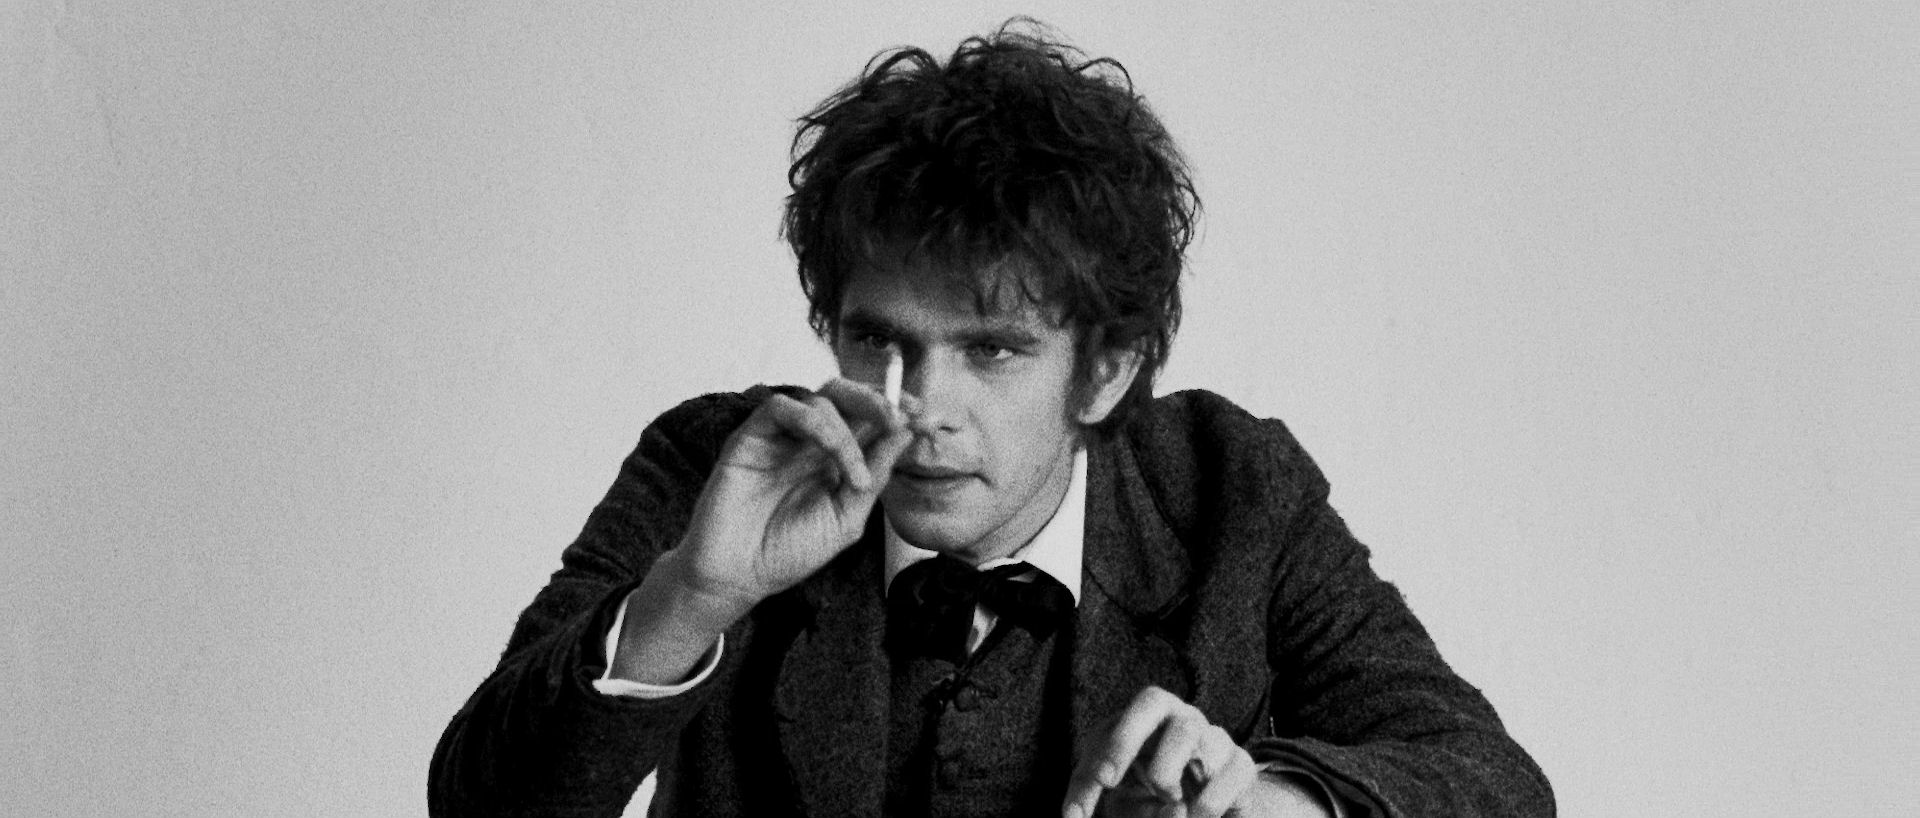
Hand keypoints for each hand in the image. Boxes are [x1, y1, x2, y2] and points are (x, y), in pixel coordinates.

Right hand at [670, 378, 912, 616]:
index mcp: (834, 457)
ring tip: (856, 478)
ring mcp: (780, 436)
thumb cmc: (788, 551)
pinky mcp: (750, 436)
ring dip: (848, 433)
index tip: (925, 418)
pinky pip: (781, 407)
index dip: (897, 410)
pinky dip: (815, 423)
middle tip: (899, 417)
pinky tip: (832, 455)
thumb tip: (904, 434)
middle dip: (877, 399)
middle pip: (845, 394)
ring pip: (820, 399)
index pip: (868, 417)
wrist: (739, 576)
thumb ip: (874, 475)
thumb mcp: (847, 518)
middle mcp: (809, 441)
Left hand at [1063, 686, 1258, 817]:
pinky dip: (1203, 805)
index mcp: (1152, 715)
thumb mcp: (1117, 786)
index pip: (1134, 710)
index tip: (1101, 781)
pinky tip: (1192, 816)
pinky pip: (1227, 775)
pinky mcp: (1241, 768)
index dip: (1116, 740)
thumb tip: (1078, 813)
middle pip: (1156, 701)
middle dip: (1126, 739)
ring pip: (1192, 735)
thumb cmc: (1149, 792)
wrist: (1202, 810)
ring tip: (1164, 801)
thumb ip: (1093, 790)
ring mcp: (1215, 738)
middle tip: (1110, 780)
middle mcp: (1184, 717)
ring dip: (1166, 775)